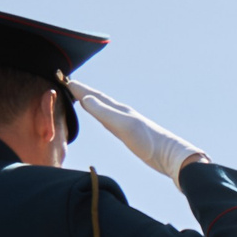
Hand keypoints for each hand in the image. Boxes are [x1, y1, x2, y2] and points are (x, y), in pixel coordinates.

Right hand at [66, 80, 206, 179]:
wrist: (171, 156)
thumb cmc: (148, 142)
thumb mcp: (123, 126)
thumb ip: (104, 112)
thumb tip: (85, 98)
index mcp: (119, 110)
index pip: (95, 96)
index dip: (79, 89)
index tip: (64, 80)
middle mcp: (122, 113)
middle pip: (99, 99)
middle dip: (84, 91)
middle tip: (69, 84)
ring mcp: (127, 123)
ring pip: (105, 108)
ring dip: (92, 101)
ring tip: (82, 97)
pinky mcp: (132, 134)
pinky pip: (110, 120)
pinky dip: (102, 114)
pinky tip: (104, 117)